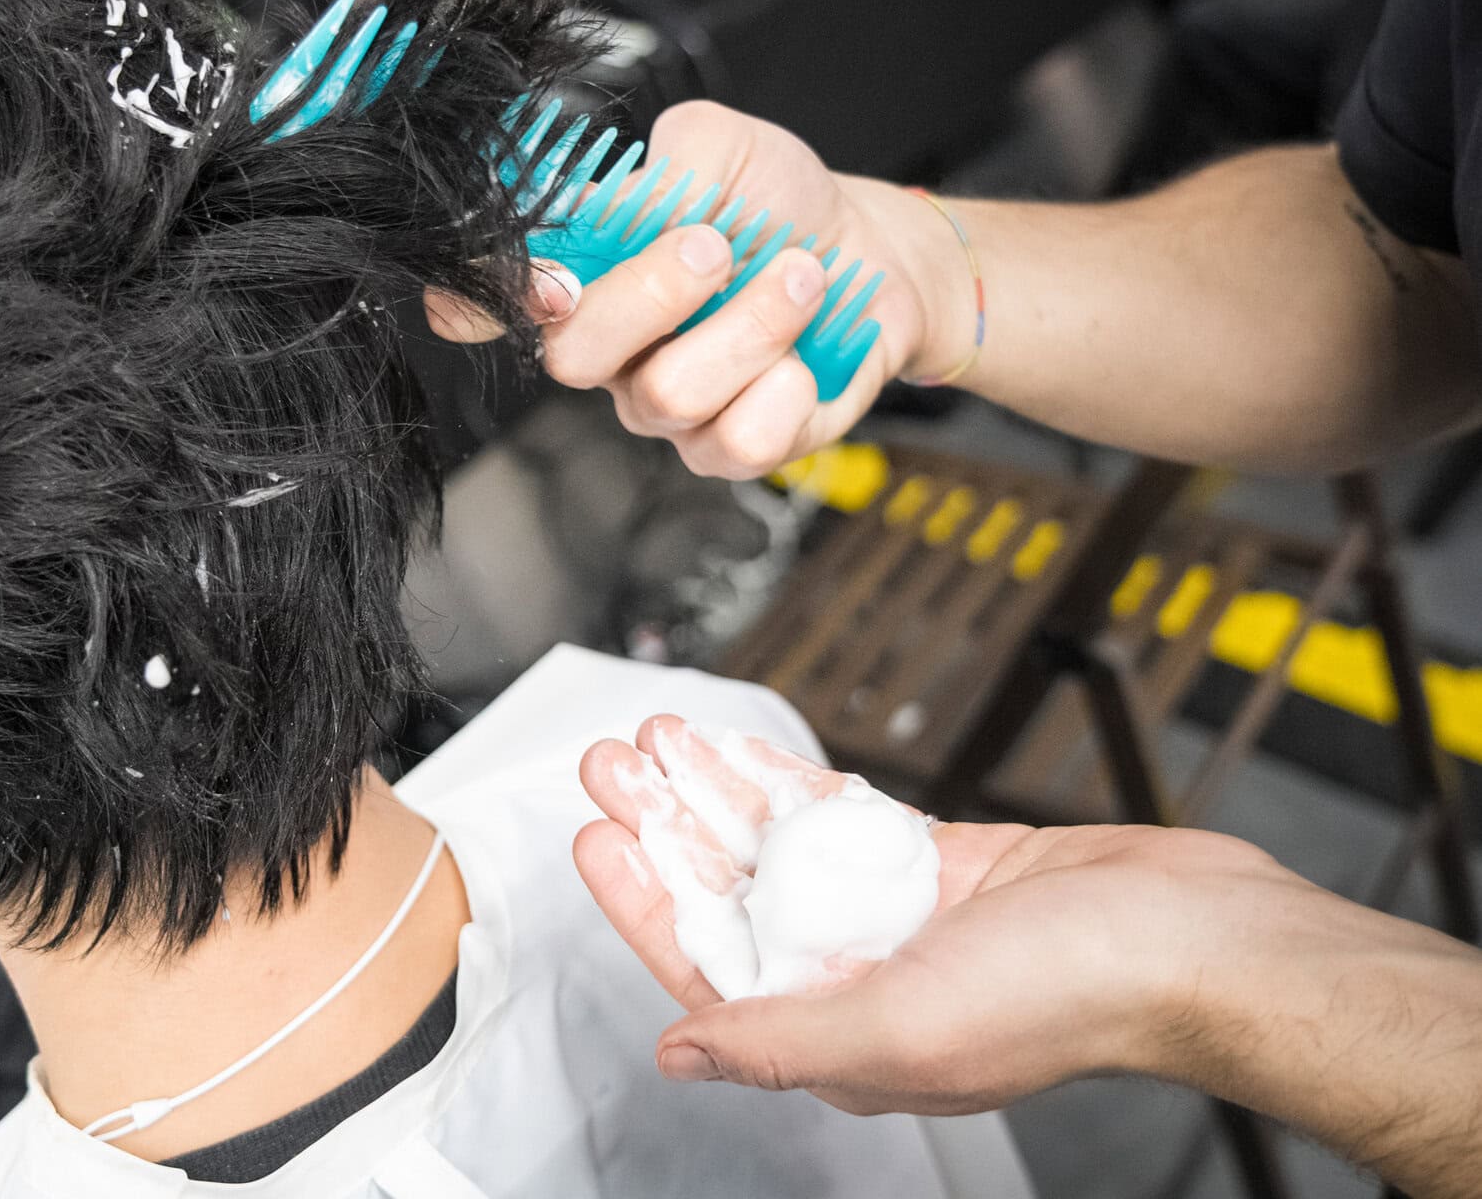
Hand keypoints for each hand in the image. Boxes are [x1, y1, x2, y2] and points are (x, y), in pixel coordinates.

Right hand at [428, 102, 971, 477]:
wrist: (869, 256)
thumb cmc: (779, 205)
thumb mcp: (724, 147)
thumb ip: (672, 159)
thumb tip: (636, 201)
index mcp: (581, 274)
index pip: (489, 299)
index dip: (482, 300)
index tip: (542, 281)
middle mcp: (608, 351)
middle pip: (575, 354)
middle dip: (654, 290)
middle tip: (719, 245)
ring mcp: (662, 408)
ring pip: (672, 393)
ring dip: (753, 322)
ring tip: (799, 277)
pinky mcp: (727, 449)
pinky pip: (739, 441)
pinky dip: (788, 388)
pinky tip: (805, 357)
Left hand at [571, 716, 1299, 1114]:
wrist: (1196, 937)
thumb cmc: (1070, 998)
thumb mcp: (898, 1029)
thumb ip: (777, 1040)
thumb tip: (677, 1056)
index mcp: (842, 1036)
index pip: (708, 966)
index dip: (642, 901)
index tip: (596, 835)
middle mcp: (862, 979)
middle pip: (733, 893)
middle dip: (665, 825)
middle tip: (612, 760)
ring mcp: (902, 917)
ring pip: (782, 845)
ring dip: (717, 790)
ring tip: (659, 735)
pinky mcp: (946, 863)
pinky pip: (846, 815)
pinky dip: (792, 780)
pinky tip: (743, 748)